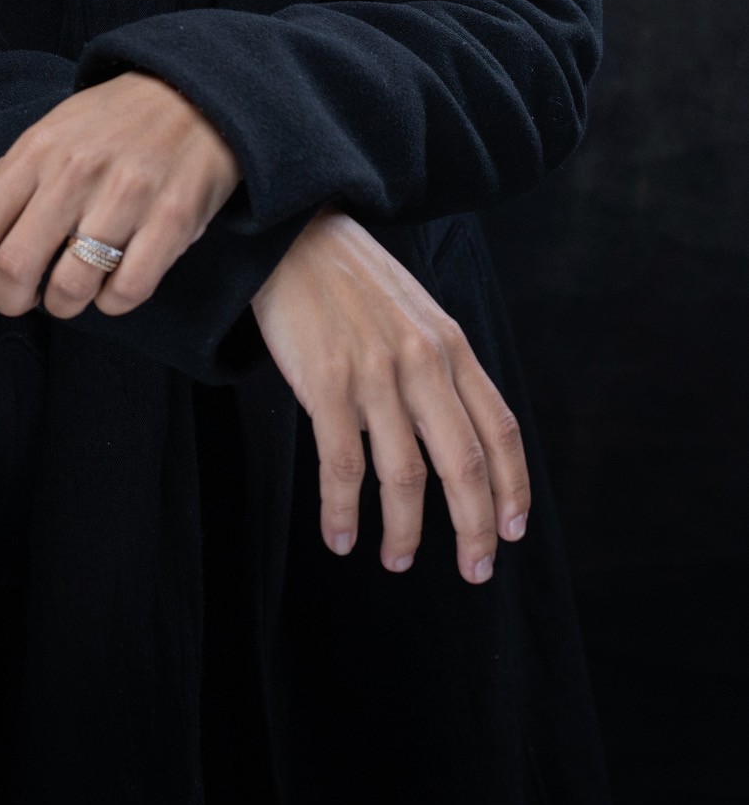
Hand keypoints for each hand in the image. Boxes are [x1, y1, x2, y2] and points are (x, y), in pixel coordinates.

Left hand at [0, 72, 241, 324]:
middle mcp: (77, 173)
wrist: (199, 93)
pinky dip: (112, 303)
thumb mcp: (49, 133)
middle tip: (21, 299)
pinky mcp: (173, 220)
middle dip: (9, 301)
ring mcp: (127, 197)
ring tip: (69, 290)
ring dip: (61, 305)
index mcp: (39, 150)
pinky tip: (113, 285)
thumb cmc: (115, 120)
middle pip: (17, 266)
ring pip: (70, 288)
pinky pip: (127, 291)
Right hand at [250, 211, 530, 583]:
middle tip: (476, 570)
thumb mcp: (416, 311)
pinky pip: (343, 466)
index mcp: (449, 344)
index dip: (512, 487)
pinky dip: (344, 511)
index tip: (512, 530)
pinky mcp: (326, 383)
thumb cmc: (352, 279)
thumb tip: (454, 430)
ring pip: (405, 476)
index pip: (498, 428)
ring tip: (398, 560)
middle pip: (463, 464)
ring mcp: (375, 373)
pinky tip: (341, 537)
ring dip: (406, 532)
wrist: (293, 235)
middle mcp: (422, 361)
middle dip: (474, 528)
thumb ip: (439, 364)